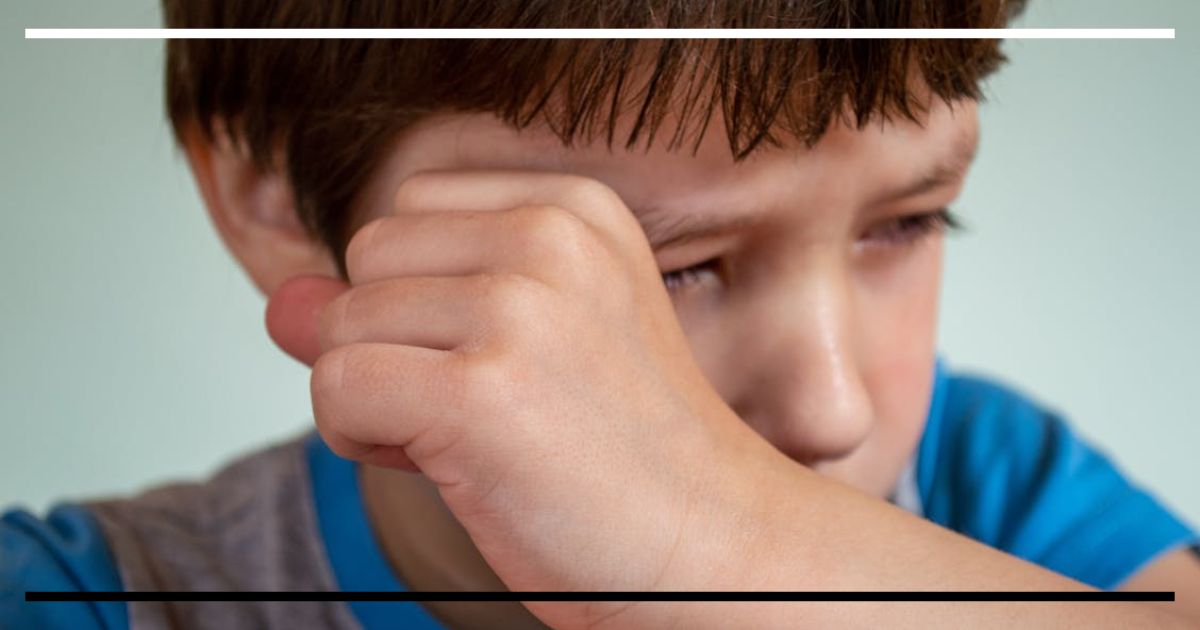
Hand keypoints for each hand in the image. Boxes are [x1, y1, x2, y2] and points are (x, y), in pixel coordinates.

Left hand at [267, 171, 770, 628]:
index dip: (421, 296)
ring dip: (379, 396)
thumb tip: (280, 302)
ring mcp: (517, 311)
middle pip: (366, 258)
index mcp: (573, 208)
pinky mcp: (480, 393)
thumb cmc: (628, 450)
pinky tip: (452, 464)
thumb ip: (401, 305)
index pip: (406, 209)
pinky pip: (336, 390)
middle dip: (394, 340)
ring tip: (481, 437)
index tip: (501, 356)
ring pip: (339, 327)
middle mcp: (549, 239)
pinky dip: (365, 440)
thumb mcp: (523, 342)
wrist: (712, 543)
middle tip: (490, 404)